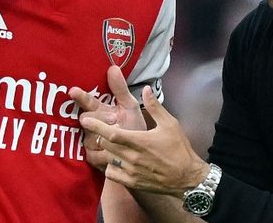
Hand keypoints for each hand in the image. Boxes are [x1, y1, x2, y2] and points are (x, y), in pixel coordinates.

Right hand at [69, 65, 146, 169]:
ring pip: (90, 138)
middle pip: (86, 120)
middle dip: (99, 120)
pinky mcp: (91, 158)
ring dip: (105, 139)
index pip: (88, 101)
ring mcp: (89, 141)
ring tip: (119, 140)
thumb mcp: (129, 107)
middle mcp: (91, 124)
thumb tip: (113, 67)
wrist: (140, 153)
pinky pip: (94, 155)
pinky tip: (114, 155)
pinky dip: (105, 155)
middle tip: (114, 120)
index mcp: (100, 110)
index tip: (73, 91)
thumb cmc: (133, 127)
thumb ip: (121, 89)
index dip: (81, 96)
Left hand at [80, 85, 209, 197]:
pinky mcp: (132, 182)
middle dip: (99, 135)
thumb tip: (146, 89)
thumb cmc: (179, 149)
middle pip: (106, 145)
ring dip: (105, 150)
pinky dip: (109, 165)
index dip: (96, 126)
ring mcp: (131, 171)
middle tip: (97, 128)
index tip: (85, 119)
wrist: (187, 178)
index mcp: (140, 141)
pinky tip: (115, 160)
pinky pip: (111, 173)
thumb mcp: (170, 124)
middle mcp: (132, 157)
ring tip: (107, 143)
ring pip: (107, 158)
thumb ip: (155, 106)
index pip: (112, 133)